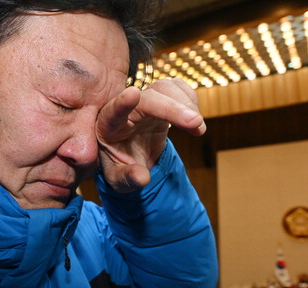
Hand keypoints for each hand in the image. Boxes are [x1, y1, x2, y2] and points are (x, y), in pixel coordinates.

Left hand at [95, 78, 205, 192]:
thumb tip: (142, 179)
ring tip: (198, 127)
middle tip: (196, 122)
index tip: (132, 94)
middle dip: (172, 108)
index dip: (122, 102)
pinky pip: (176, 87)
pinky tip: (195, 120)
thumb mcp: (119, 179)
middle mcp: (127, 109)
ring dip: (185, 103)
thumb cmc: (121, 165)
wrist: (132, 157)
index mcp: (109, 126)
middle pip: (148, 98)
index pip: (113, 110)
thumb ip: (128, 178)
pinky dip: (190, 99)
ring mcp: (145, 100)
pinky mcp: (161, 97)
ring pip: (164, 88)